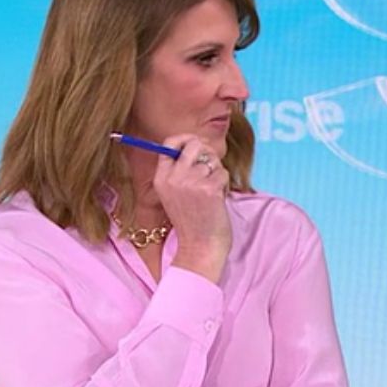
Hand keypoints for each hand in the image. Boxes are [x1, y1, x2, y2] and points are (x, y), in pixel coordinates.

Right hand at [152, 134, 231, 282]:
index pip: (169, 144)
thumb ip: (180, 172)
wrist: (199, 247)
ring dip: (217, 175)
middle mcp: (173, 177)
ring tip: (212, 193)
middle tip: (212, 168)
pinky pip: (222, 173)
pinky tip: (217, 201)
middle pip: (194, 144)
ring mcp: (190, 182)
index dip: (186, 139)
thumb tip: (198, 145)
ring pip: (212, 161)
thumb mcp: (175, 195)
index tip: (197, 144)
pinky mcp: (208, 188)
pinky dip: (224, 185)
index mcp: (161, 178)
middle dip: (208, 153)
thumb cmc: (192, 222)